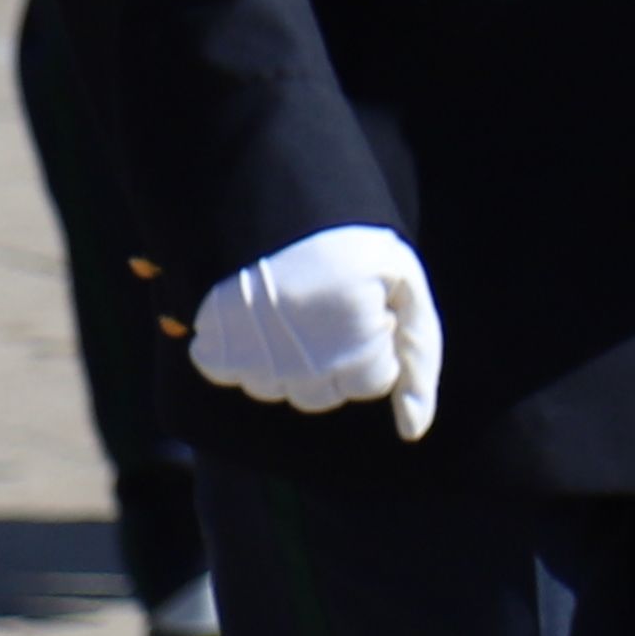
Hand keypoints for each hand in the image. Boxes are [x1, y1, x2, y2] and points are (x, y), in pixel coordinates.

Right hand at [192, 223, 440, 440]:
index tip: (364, 302)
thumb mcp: (404, 286)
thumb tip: (413, 433)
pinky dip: (245, 352)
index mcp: (356, 345)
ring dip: (288, 357)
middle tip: (326, 304)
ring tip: (292, 306)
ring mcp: (255, 363)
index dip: (374, 339)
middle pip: (325, 395)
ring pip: (280, 390)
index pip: (374, 382)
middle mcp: (304, 365)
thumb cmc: (348, 246)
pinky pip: (236, 376)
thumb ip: (419, 358)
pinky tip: (257, 315)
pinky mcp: (214, 352)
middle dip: (334, 356)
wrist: (272, 202)